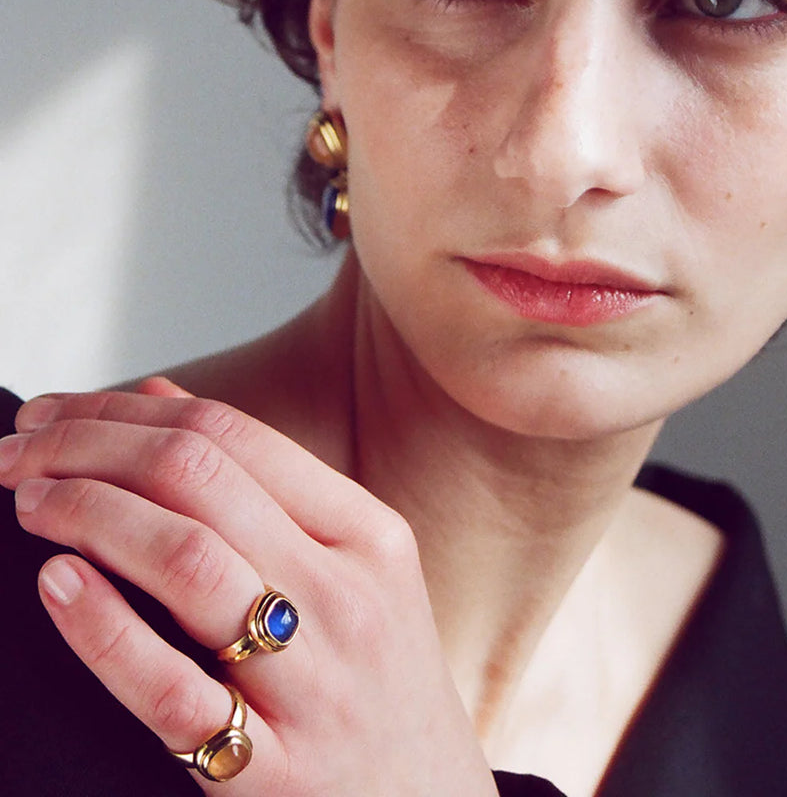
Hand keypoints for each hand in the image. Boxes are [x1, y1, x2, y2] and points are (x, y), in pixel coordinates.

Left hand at [0, 381, 497, 795]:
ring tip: (29, 502)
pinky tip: (56, 585)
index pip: (234, 434)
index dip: (127, 411)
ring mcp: (315, 684)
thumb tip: (158, 397)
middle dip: (89, 447)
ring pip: (189, 563)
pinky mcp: (275, 773)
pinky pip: (174, 693)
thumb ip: (264, 481)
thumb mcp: (359, 565)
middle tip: (18, 449)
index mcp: (369, 533)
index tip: (59, 413)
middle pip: (201, 479)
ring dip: (89, 515)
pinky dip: (104, 630)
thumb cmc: (380, 674)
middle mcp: (346, 594)